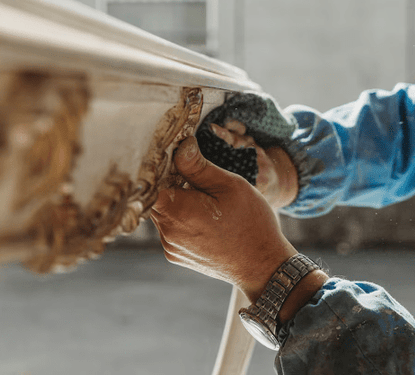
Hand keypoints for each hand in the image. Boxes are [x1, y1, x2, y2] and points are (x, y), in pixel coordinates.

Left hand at [151, 136, 297, 302]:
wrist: (263, 267)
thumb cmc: (251, 224)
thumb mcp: (229, 186)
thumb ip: (199, 166)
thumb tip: (181, 146)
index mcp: (177, 212)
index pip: (151, 181)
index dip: (162, 167)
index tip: (178, 160)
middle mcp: (167, 232)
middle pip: (155, 197)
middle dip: (170, 183)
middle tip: (194, 175)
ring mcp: (170, 246)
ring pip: (162, 213)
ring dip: (176, 201)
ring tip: (203, 198)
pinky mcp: (176, 255)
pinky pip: (170, 228)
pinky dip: (181, 218)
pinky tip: (203, 217)